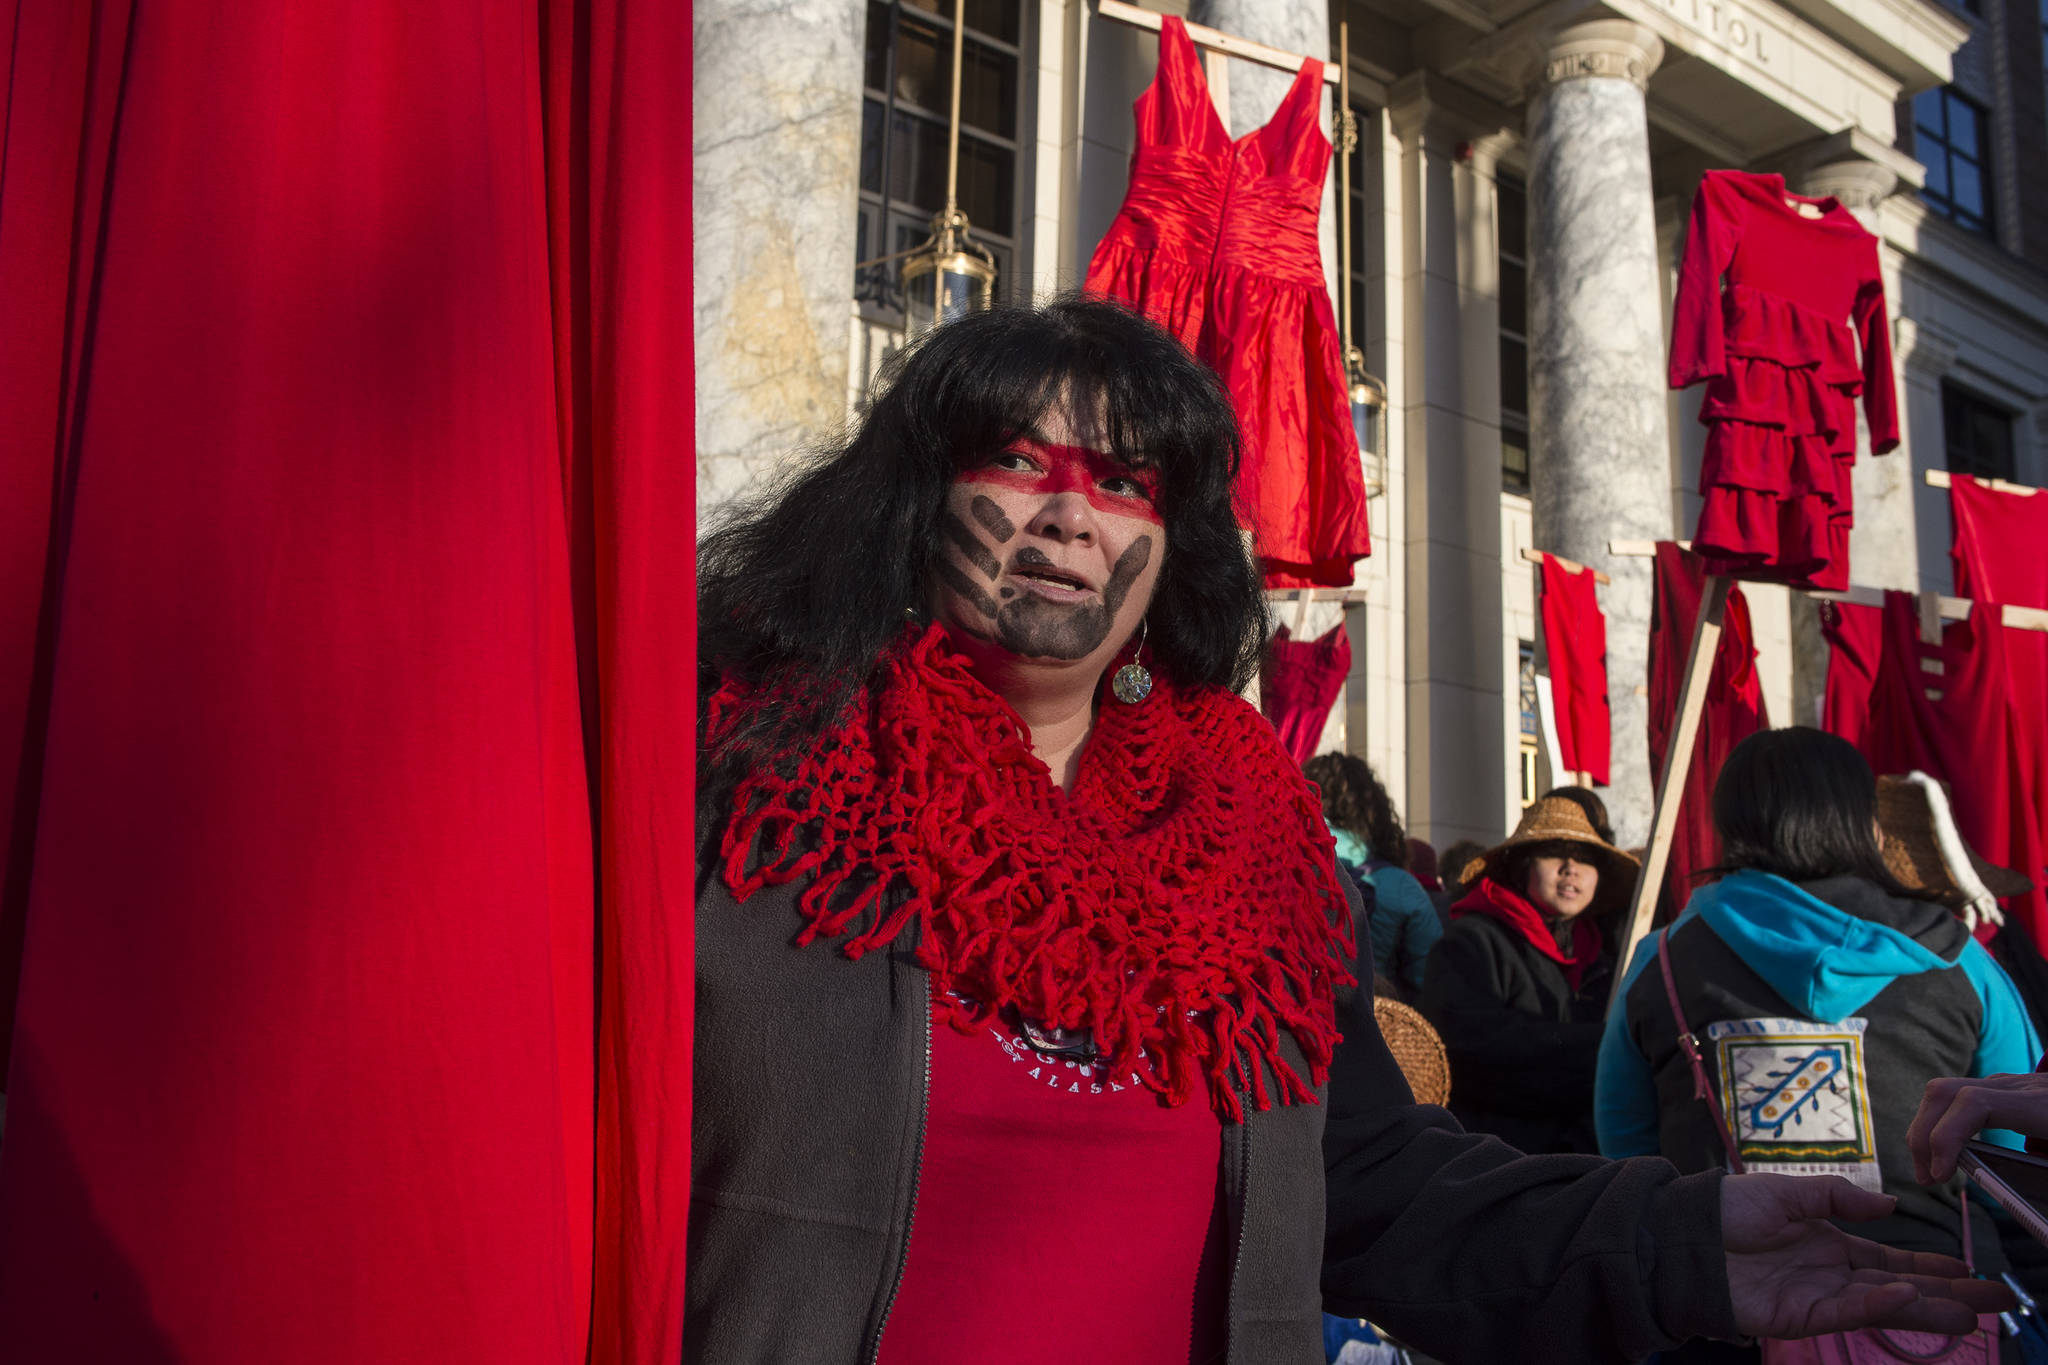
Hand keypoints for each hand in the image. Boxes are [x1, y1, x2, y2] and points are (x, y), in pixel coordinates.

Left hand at [1723, 1173, 2013, 1338]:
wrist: (1681, 1235)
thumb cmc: (1724, 1210)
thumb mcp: (1785, 1192)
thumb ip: (1836, 1196)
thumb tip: (1890, 1204)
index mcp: (1829, 1243)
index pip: (1890, 1258)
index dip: (1929, 1265)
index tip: (1966, 1270)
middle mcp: (1830, 1273)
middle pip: (1899, 1286)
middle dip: (1946, 1295)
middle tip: (1992, 1302)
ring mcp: (1816, 1296)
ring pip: (1883, 1305)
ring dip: (1925, 1308)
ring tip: (1969, 1315)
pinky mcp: (1797, 1316)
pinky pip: (1846, 1312)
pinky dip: (1877, 1305)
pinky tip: (1905, 1296)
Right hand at [1909, 1073, 2047, 1182]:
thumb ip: (2040, 1176)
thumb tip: (2019, 1212)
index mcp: (2040, 1104)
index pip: (1974, 1103)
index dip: (1945, 1137)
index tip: (1940, 1174)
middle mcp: (2018, 1087)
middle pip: (1944, 1093)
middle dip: (1922, 1137)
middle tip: (1926, 1177)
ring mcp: (2007, 1085)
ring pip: (1943, 1091)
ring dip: (1924, 1130)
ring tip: (1928, 1168)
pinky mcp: (2003, 1090)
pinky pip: (1956, 1098)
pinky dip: (1938, 1124)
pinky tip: (1942, 1151)